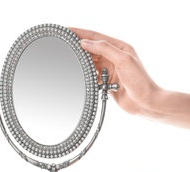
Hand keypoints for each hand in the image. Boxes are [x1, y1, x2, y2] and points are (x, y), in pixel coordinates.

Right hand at [70, 28, 189, 127]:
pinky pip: (92, 76)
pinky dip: (86, 76)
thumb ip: (105, 49)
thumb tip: (85, 43)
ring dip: (82, 63)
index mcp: (119, 48)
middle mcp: (113, 58)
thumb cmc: (140, 81)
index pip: (96, 37)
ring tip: (69, 61)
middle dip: (78, 48)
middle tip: (63, 46)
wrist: (144, 102)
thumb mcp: (123, 60)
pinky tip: (80, 76)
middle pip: (92, 50)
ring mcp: (109, 70)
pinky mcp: (106, 83)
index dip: (81, 33)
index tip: (67, 30)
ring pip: (91, 63)